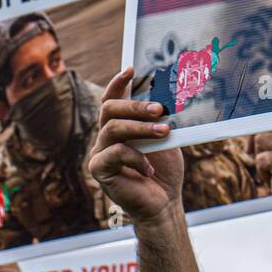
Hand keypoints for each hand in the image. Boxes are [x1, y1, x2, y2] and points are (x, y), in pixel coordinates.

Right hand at [88, 68, 183, 225]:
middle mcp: (105, 136)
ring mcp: (99, 152)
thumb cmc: (164, 169)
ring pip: (112, 128)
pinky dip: (136, 157)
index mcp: (120, 126)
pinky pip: (114, 153)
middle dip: (135, 105)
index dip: (118, 83)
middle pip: (109, 110)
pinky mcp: (98, 169)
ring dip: (141, 128)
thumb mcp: (166, 139)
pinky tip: (150, 169)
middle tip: (160, 108)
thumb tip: (173, 95)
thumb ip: (161, 120)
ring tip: (164, 131)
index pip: (113, 99)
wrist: (163, 203)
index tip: (131, 68)